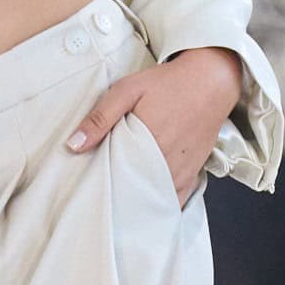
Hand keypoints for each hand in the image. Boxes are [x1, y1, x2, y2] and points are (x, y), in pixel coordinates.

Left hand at [65, 44, 241, 202]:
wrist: (211, 80)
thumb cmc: (168, 83)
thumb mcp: (127, 90)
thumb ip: (100, 117)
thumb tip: (73, 145)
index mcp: (145, 144)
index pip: (115, 180)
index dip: (101, 187)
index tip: (89, 188)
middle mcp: (165, 163)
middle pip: (133, 193)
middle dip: (117, 196)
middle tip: (102, 195)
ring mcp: (181, 171)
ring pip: (153, 199)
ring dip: (137, 201)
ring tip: (120, 200)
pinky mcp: (193, 174)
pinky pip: (175, 200)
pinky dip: (160, 203)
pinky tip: (146, 204)